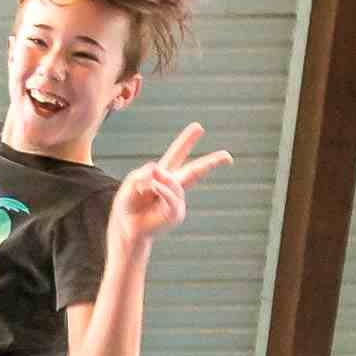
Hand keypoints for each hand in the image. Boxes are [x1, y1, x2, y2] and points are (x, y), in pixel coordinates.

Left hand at [111, 123, 228, 255]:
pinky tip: (154, 186)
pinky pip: (173, 197)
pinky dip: (163, 189)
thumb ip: (143, 174)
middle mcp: (173, 186)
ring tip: (151, 183)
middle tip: (228, 156)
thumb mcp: (132, 183)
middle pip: (195, 171)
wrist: (127, 229)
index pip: (177, 154)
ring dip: (164, 180)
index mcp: (163, 174)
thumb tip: (158, 171)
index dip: (187, 141)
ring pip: (177, 184)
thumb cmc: (128, 205)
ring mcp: (176, 200)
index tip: (199, 127)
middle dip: (212, 162)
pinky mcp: (176, 213)